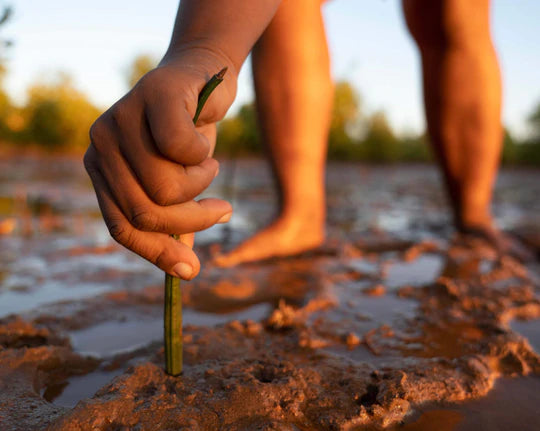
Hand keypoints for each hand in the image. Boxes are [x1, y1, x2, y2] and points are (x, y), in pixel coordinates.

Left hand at [84, 49, 236, 279]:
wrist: (204, 74)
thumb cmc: (190, 134)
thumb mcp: (180, 183)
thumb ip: (174, 220)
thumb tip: (182, 271)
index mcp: (102, 171)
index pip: (121, 227)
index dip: (157, 253)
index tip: (191, 271)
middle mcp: (101, 146)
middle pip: (146, 213)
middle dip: (193, 221)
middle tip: (222, 210)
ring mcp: (121, 118)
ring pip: (166, 188)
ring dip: (203, 184)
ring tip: (209, 164)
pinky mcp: (150, 96)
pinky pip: (183, 150)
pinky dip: (204, 154)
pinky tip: (206, 135)